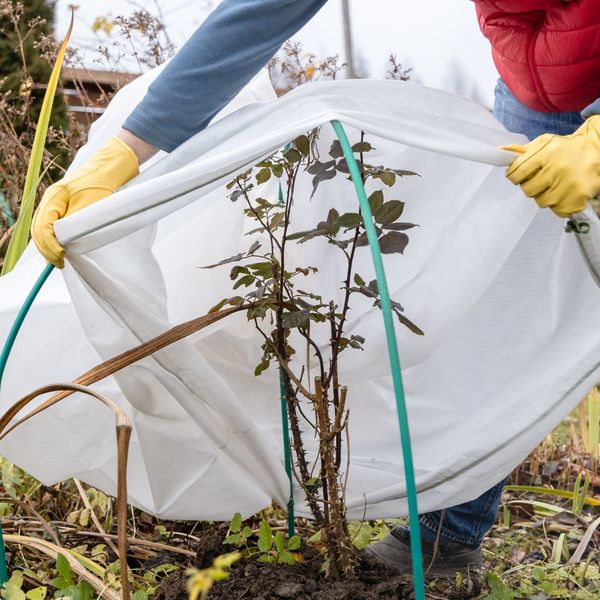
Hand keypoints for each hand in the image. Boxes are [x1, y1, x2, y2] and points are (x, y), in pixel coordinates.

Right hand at [31, 136, 138, 266]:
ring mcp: (57, 202)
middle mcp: (51, 200)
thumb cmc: (104, 182)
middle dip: (47, 248)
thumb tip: (64, 241)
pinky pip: (53, 225)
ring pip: (44, 228)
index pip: (43, 227)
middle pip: (40, 229)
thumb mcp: (90, 204)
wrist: (113, 166)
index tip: (61, 257)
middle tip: (60, 263)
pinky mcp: (66, 205)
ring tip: (59, 259)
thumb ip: (76, 221)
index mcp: (54, 197)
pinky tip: (62, 248)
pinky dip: (55, 238)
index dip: (50, 246)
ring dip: (49, 245)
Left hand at [503, 115, 599, 216]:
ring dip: (544, 195)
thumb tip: (500, 151)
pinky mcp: (578, 198)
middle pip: (527, 190)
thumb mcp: (544, 143)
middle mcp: (557, 169)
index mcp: (546, 154)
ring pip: (541, 202)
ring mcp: (569, 185)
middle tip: (540, 179)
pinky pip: (557, 211)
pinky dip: (558, 205)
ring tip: (554, 185)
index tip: (519, 175)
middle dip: (530, 185)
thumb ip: (522, 151)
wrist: (597, 151)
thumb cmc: (565, 149)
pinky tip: (564, 193)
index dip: (514, 176)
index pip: (516, 173)